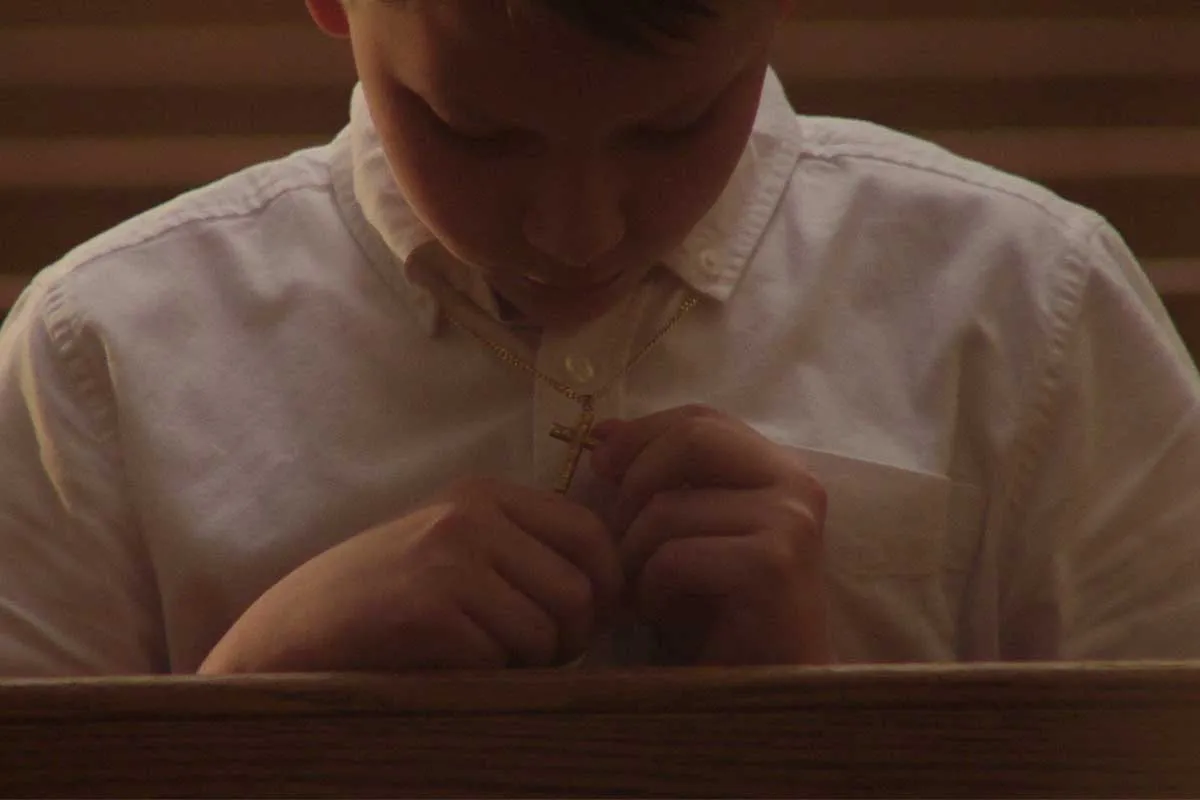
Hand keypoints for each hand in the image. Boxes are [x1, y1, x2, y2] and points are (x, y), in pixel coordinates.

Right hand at [198, 478, 621, 672]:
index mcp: (486, 493)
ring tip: (483, 659)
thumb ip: (524, 550)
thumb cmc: (386, 597)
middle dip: (569, 638)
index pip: (590, 534)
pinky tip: (448, 668)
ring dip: (527, 663)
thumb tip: (615, 589)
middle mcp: (471, 515)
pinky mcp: (427, 611)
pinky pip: (500, 659)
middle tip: (530, 656)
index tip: (582, 623)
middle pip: (580, 591)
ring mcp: (448, 559)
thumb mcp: (456, 548)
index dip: (604, 588)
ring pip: (548, 630)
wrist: (290, 631)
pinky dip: (485, 677)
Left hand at [590, 405, 831, 665]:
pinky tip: (659, 613)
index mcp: (778, 469)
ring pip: (669, 507)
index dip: (642, 432)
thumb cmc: (719, 616)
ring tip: (637, 590)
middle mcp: (796, 484)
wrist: (761, 695)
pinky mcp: (774, 565)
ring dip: (633, 554)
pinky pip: (675, 555)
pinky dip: (651, 587)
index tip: (598, 463)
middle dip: (633, 482)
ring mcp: (790, 522)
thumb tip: (602, 433)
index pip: (700, 418)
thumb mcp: (682, 533)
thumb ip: (655, 480)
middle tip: (613, 535)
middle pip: (692, 438)